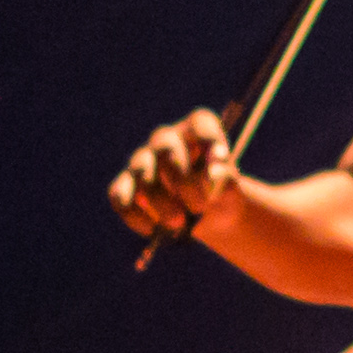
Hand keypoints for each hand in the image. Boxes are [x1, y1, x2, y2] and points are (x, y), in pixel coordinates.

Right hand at [109, 106, 236, 242]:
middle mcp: (167, 139)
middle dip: (183, 181)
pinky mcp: (124, 187)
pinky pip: (121, 196)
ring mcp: (142, 161)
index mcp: (197, 130)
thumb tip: (214, 174)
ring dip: (160, 202)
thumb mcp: (232, 189)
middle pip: (165, 146)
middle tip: (200, 207)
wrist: (207, 217)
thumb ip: (227, 179)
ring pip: (141, 172)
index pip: (201, 122)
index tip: (220, 166)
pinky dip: (136, 216)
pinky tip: (153, 230)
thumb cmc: (220, 194)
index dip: (211, 141)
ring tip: (179, 224)